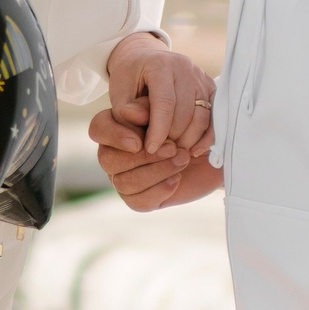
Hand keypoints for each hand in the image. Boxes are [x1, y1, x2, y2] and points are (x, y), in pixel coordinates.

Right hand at [89, 101, 223, 211]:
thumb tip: (129, 112)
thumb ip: (148, 108)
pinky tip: (177, 179)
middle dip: (143, 156)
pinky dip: (159, 191)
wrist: (210, 152)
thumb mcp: (171, 109)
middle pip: (108, 160)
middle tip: (173, 148)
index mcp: (116, 127)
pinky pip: (138, 202)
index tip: (139, 141)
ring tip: (183, 159)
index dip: (114, 135)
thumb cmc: (187, 124)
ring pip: (124, 182)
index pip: (98, 129)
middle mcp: (114, 154)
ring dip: (157, 171)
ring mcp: (124, 179)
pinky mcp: (140, 199)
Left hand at [103, 34, 216, 155]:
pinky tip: (193, 150)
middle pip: (185, 112)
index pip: (164, 103)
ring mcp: (200, 77)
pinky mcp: (210, 87)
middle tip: (161, 152)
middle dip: (173, 137)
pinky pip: (213, 118)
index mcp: (160, 65)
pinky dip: (206, 137)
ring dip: (189, 140)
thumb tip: (140, 139)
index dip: (159, 130)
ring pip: (202, 117)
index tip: (151, 149)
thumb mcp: (119, 93)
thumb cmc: (130, 78)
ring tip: (174, 151)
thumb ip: (127, 116)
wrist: (144, 59)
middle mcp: (184, 67)